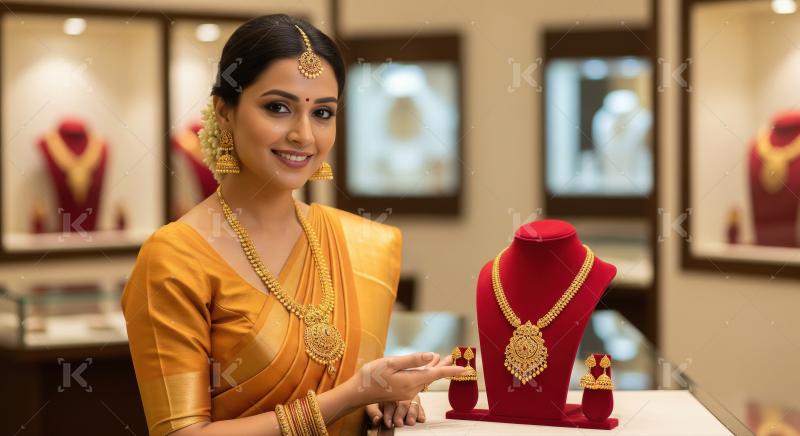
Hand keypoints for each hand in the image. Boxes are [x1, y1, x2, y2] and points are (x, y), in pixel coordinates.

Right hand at [345, 351, 465, 406]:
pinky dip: (424, 372)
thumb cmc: (371, 376)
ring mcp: (406, 392)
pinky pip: (417, 380)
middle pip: (432, 375)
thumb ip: (412, 360)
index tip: (465, 369)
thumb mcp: (391, 363)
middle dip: (444, 365)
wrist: (357, 393)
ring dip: (434, 367)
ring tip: (444, 357)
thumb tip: (432, 355)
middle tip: (456, 356)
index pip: (436, 374)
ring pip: (425, 378)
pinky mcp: (401, 392)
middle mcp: (412, 389)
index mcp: (411, 380)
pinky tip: (425, 366)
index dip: (451, 370)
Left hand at [365, 395, 425, 428]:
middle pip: (404, 401)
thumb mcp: (370, 404)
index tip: (388, 423)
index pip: (391, 401)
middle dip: (401, 413)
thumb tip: (377, 419)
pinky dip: (421, 412)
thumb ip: (373, 412)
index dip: (389, 413)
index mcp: (389, 390)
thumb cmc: (376, 399)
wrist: (380, 393)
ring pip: (414, 401)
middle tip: (399, 423)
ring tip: (411, 421)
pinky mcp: (415, 402)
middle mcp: (401, 392)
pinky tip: (421, 418)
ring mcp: (409, 396)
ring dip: (413, 412)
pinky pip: (420, 405)